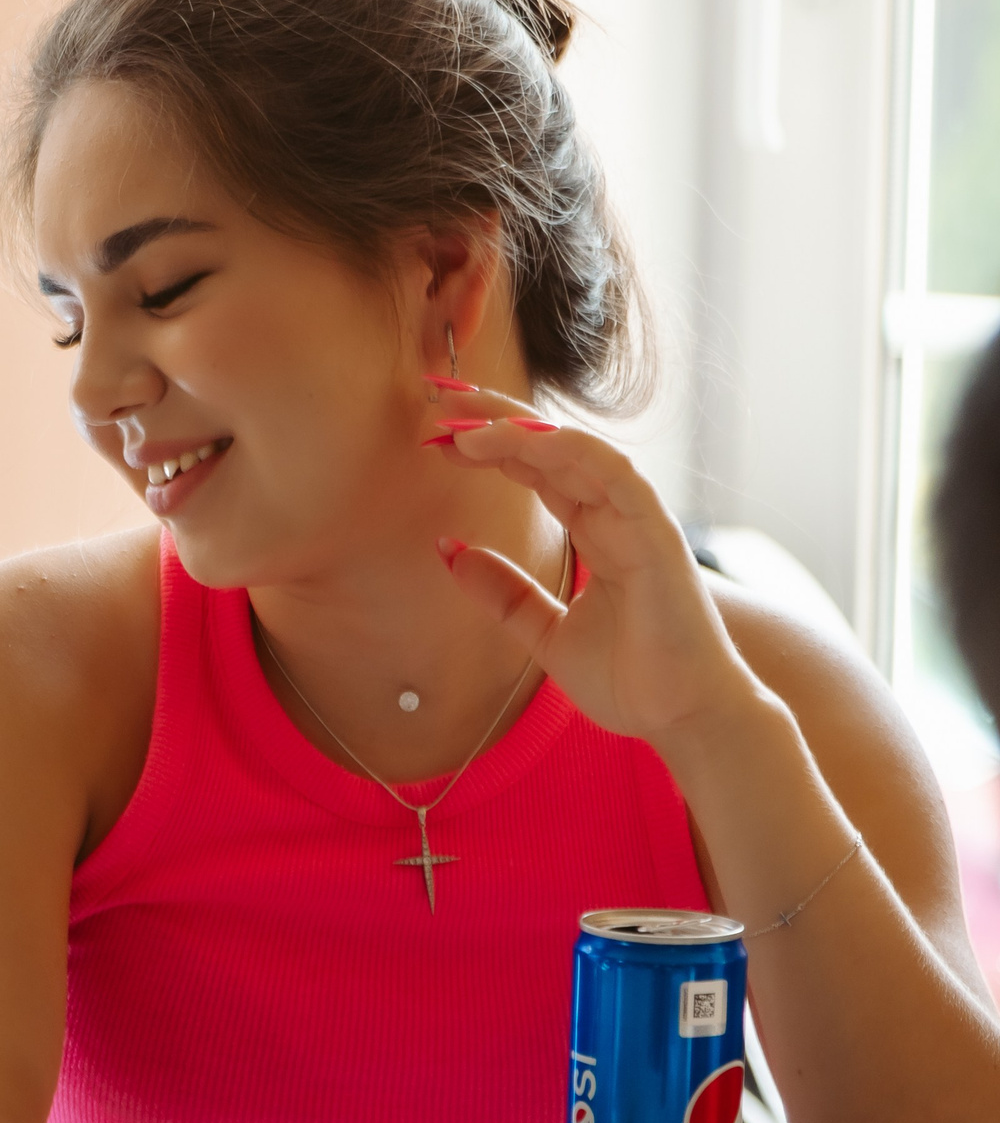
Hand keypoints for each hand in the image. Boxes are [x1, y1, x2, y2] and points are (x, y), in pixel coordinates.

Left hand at [426, 383, 762, 747]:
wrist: (685, 722)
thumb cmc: (632, 679)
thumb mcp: (544, 632)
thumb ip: (503, 592)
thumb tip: (447, 551)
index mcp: (596, 532)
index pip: (538, 470)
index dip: (490, 447)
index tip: (437, 437)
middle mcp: (618, 516)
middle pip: (552, 447)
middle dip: (497, 419)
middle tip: (440, 400)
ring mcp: (639, 520)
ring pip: (578, 450)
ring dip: (520, 429)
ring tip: (465, 422)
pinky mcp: (658, 535)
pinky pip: (615, 474)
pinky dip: (570, 450)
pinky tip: (524, 440)